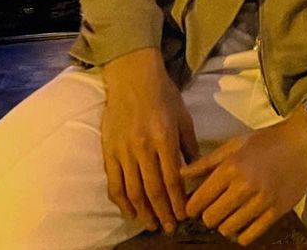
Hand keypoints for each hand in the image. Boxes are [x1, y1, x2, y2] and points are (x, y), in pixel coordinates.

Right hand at [100, 46, 197, 233]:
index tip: (184, 215)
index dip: (178, 200)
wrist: (132, 77)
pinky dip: (121, 201)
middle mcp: (143, 148)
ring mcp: (123, 151)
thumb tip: (197, 172)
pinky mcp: (109, 151)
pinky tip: (129, 212)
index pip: (172, 178)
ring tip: (151, 225)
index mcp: (164, 138)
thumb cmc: (163, 94)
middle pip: (153, 189)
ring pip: (132, 191)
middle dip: (162, 212)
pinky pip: (114, 183)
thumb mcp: (183, 117)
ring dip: (142, 212)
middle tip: (169, 228)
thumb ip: (188, 146)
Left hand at [182, 109, 306, 245]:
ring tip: (230, 214)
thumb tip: (181, 175)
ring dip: (225, 224)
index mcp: (231, 167)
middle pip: (211, 218)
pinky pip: (249, 236)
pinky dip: (242, 234)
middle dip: (208, 216)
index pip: (199, 201)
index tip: (196, 205)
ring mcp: (261, 202)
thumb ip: (207, 161)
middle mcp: (244, 186)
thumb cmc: (266, 140)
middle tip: (215, 208)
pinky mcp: (276, 213)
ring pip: (228, 229)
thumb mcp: (235, 144)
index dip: (192, 207)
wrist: (303, 142)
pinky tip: (243, 222)